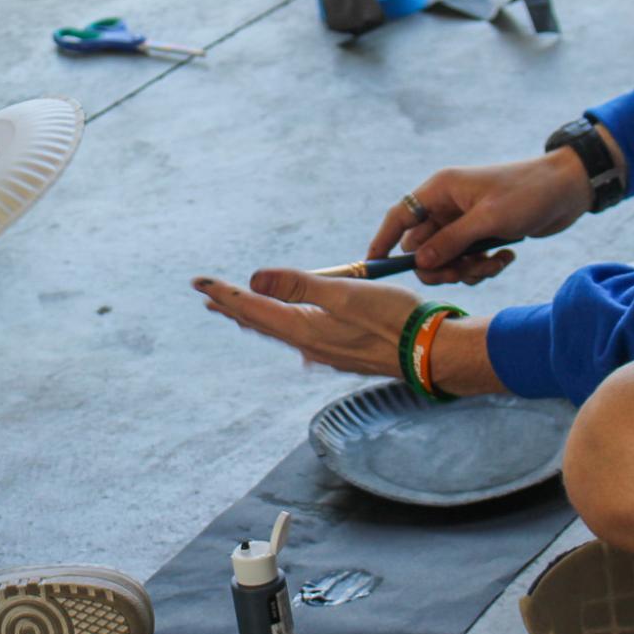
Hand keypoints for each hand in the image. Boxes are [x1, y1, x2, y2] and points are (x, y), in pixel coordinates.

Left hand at [192, 270, 422, 375]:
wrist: (435, 354)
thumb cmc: (395, 319)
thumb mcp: (345, 294)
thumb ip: (299, 285)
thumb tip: (253, 280)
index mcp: (304, 329)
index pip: (252, 307)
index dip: (225, 293)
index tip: (198, 283)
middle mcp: (310, 345)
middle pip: (261, 323)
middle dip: (234, 307)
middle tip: (208, 297)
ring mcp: (328, 353)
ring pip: (281, 332)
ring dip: (257, 318)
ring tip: (239, 312)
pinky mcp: (344, 353)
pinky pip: (302, 339)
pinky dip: (285, 328)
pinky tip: (292, 332)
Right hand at [369, 151, 595, 285]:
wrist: (568, 189)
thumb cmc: (527, 193)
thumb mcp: (488, 220)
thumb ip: (450, 242)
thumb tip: (418, 263)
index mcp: (440, 190)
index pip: (399, 216)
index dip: (383, 240)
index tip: (372, 264)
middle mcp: (447, 205)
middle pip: (423, 247)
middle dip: (441, 266)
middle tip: (462, 273)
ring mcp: (465, 221)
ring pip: (447, 258)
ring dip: (467, 269)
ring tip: (494, 263)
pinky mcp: (483, 234)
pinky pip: (468, 260)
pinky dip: (484, 266)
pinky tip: (507, 257)